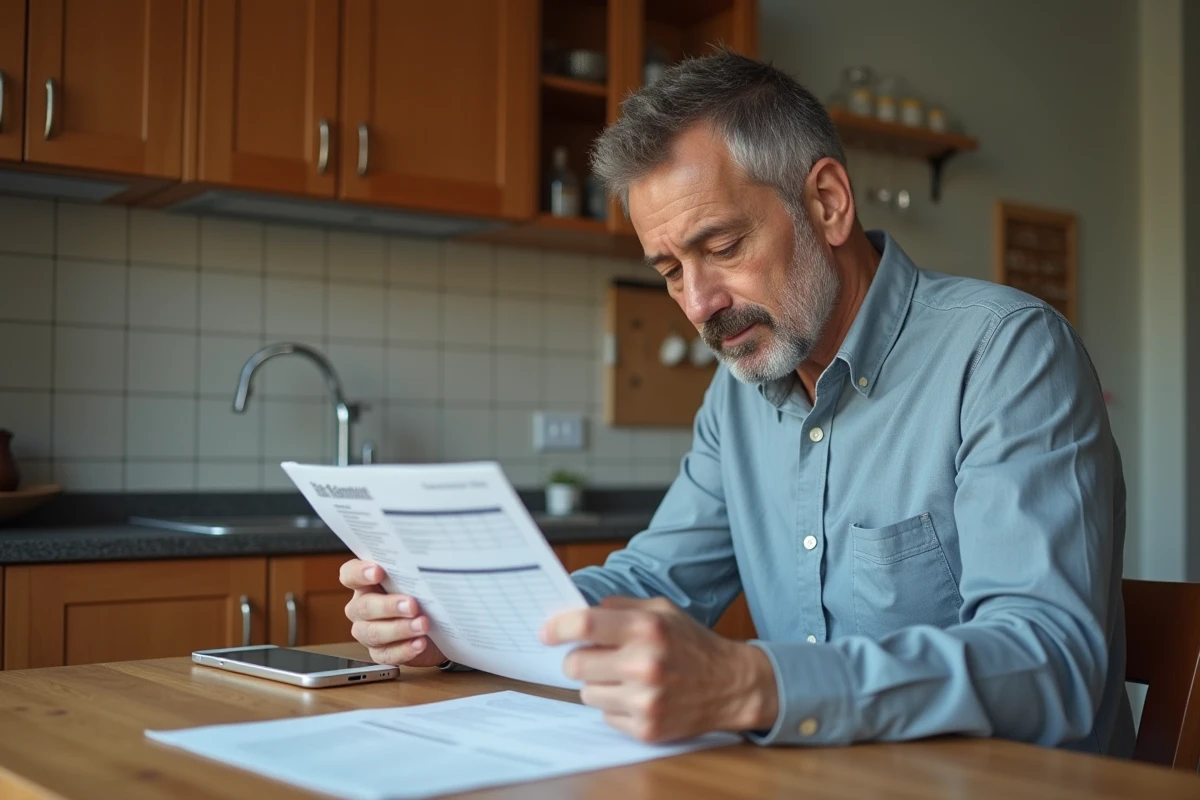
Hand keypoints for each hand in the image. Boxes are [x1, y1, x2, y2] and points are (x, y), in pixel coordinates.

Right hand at [340, 559, 445, 667]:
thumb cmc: (422, 596)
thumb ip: (413, 571)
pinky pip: (387, 654)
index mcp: (366, 583)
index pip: (350, 575)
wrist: (437, 626)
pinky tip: (419, 643)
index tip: (378, 572)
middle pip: (364, 607)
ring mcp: (368, 631)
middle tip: (412, 605)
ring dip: (399, 629)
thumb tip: (426, 563)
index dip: (359, 573)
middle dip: (388, 606)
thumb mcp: (418, 580)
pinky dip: (405, 649)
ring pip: (374, 633)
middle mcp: (362, 607)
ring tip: (422, 625)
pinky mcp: (380, 653)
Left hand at [540, 596, 777, 741]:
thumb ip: (620, 606)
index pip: (585, 625)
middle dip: (579, 660)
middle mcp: (645, 664)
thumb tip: (576, 610)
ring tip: (625, 678)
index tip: (546, 633)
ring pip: (586, 693)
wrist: (730, 685)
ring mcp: (645, 700)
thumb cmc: (691, 644)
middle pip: (575, 665)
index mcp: (647, 628)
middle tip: (597, 658)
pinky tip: (639, 696)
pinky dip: (615, 707)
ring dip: (598, 685)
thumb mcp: (661, 610)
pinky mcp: (647, 728)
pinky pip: (605, 716)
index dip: (558, 628)